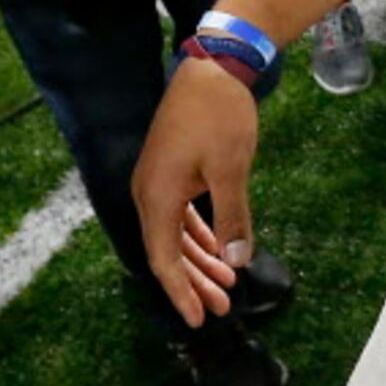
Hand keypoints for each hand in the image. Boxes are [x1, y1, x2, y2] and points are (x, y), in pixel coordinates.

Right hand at [132, 58, 260, 328]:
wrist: (212, 66)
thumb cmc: (220, 116)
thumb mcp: (231, 170)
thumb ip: (232, 219)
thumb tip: (237, 262)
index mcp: (156, 196)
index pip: (164, 259)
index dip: (181, 292)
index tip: (200, 319)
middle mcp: (149, 193)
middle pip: (168, 251)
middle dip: (195, 282)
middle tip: (224, 307)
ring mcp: (158, 181)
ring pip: (175, 234)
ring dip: (200, 260)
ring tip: (228, 285)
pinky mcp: (171, 171)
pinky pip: (180, 215)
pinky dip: (200, 234)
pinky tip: (219, 250)